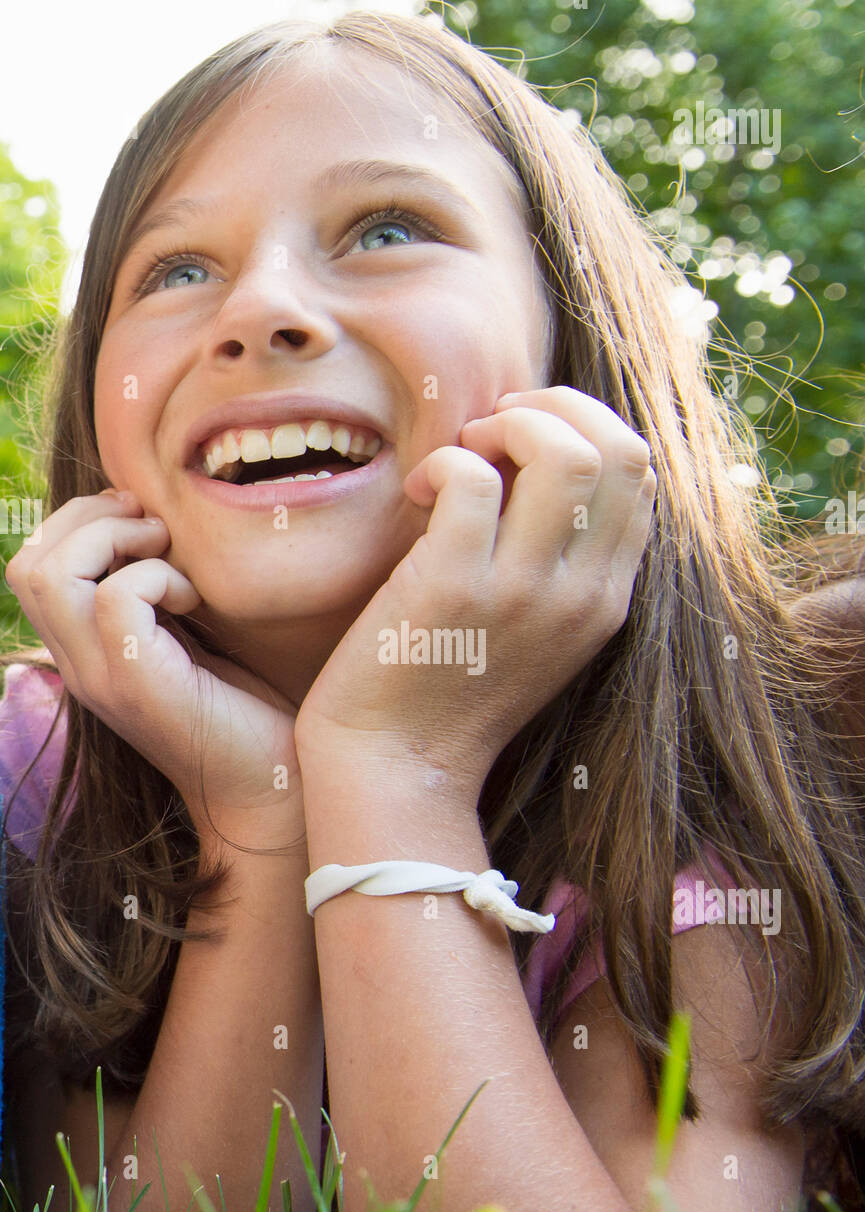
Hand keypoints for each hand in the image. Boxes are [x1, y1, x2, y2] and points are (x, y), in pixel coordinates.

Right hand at [5, 490, 304, 847]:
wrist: (271, 787)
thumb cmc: (246, 710)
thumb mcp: (190, 639)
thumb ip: (159, 596)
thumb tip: (159, 525)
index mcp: (84, 653)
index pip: (30, 568)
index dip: (77, 524)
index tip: (141, 519)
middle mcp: (79, 666)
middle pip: (27, 564)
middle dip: (87, 518)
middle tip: (150, 525)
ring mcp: (101, 678)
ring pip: (51, 573)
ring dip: (113, 538)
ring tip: (165, 551)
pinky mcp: (136, 684)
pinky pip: (114, 595)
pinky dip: (157, 575)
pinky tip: (194, 600)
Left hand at [294, 387, 655, 799]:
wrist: (398, 768)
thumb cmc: (448, 685)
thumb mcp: (533, 626)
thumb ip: (554, 552)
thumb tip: (533, 447)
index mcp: (607, 599)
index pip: (641, 475)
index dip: (585, 429)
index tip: (523, 444)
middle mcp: (582, 595)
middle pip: (624, 450)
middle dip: (555, 409)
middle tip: (493, 432)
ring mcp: (524, 593)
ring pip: (566, 452)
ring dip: (506, 427)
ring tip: (462, 457)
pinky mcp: (456, 589)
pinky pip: (471, 477)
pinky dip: (443, 462)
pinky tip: (419, 495)